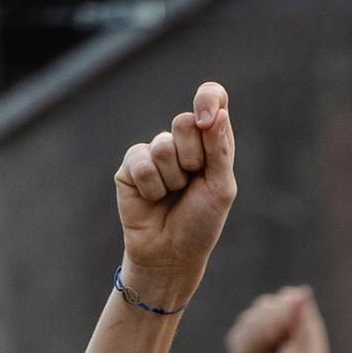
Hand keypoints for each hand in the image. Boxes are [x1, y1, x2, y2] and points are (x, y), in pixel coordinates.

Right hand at [114, 81, 236, 308]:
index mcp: (210, 141)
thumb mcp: (220, 188)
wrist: (171, 254)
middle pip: (185, 122)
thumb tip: (218, 112)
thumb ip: (220, 150)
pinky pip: (142, 163)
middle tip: (192, 182)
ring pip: (163, 146)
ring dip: (173, 179)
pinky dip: (152, 187)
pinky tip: (152, 199)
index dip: (208, 98)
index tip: (207, 119)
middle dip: (192, 158)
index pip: (213, 98)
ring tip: (173, 195)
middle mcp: (182, 142)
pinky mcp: (130, 166)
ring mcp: (154, 152)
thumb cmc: (201, 223)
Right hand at [226, 285, 330, 352]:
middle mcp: (278, 327)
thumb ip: (304, 320)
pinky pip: (238, 335)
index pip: (288, 298)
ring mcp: (258, 336)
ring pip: (249, 318)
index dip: (284, 307)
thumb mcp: (307, 350)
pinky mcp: (240, 349)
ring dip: (259, 339)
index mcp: (298, 325)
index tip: (288, 325)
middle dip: (270, 324)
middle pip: (266, 305)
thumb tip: (302, 291)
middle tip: (280, 347)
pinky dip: (247, 348)